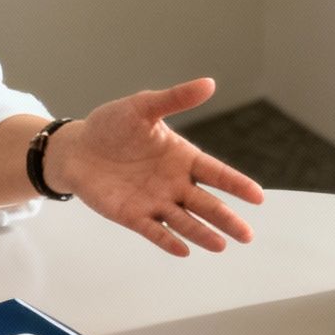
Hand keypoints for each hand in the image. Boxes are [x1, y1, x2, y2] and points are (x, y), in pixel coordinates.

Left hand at [47, 78, 265, 256]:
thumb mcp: (143, 107)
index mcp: (182, 157)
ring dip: (202, 233)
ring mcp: (155, 202)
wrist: (77, 148)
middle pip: (206, 204)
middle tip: (247, 235)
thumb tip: (209, 83)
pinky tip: (184, 250)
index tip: (258, 197)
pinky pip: (154, 231)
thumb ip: (175, 98)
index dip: (236, 184)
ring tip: (221, 246)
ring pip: (184, 221)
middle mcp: (174, 184)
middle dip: (227, 219)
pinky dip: (168, 240)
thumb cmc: (112, 125)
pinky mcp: (133, 216)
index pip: (216, 173)